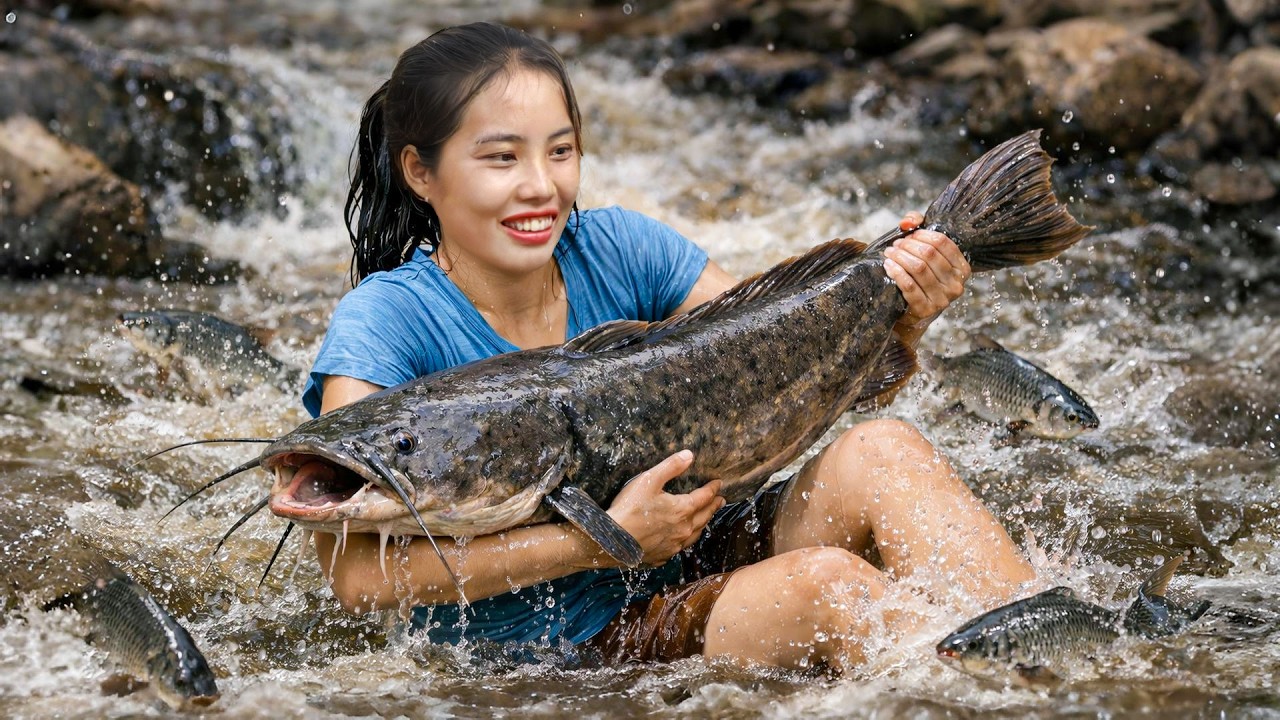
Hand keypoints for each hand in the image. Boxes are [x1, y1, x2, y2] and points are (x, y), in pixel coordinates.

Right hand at [605, 450, 724, 566]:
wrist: (611, 540)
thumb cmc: (629, 508)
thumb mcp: (649, 480)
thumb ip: (671, 467)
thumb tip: (689, 455)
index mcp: (682, 510)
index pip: (704, 497)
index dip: (712, 489)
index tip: (718, 483)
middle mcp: (683, 530)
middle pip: (704, 516)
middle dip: (713, 507)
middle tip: (720, 501)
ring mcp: (673, 546)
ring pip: (695, 534)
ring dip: (703, 524)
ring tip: (706, 519)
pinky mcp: (662, 556)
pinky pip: (679, 548)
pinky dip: (684, 540)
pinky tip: (681, 540)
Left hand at [884, 211, 970, 340]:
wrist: (914, 312)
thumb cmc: (921, 279)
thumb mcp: (926, 254)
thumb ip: (919, 229)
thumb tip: (908, 222)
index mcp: (962, 269)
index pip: (943, 243)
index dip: (922, 235)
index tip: (909, 235)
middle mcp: (956, 285)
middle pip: (929, 254)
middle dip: (908, 245)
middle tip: (895, 245)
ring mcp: (943, 299)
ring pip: (918, 268)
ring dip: (900, 257)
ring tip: (889, 253)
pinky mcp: (926, 310)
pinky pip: (909, 286)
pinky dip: (896, 272)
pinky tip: (888, 266)